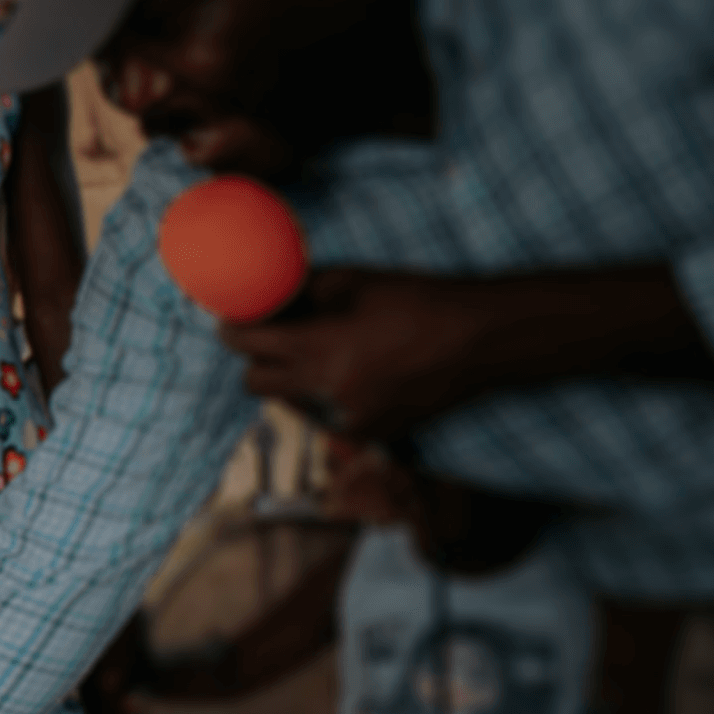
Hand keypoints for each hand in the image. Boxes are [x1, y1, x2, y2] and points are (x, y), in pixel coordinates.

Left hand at [220, 269, 491, 439]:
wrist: (481, 340)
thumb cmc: (419, 300)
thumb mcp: (355, 280)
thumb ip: (303, 290)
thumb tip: (269, 295)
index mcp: (316, 346)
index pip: (245, 345)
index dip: (232, 330)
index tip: (232, 323)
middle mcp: (324, 389)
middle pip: (255, 383)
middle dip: (255, 360)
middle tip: (270, 341)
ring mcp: (346, 417)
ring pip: (290, 403)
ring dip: (291, 380)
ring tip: (319, 355)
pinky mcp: (371, 433)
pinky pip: (326, 419)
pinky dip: (326, 399)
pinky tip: (351, 377)